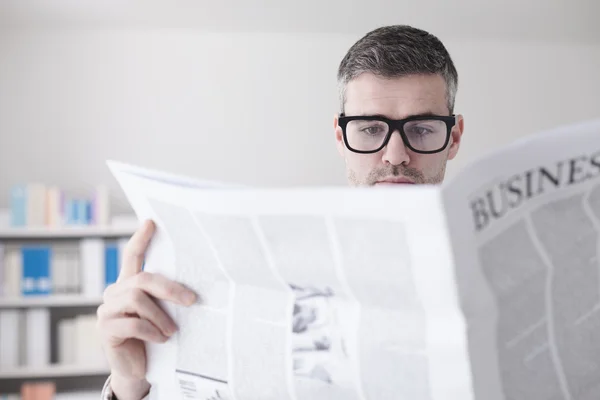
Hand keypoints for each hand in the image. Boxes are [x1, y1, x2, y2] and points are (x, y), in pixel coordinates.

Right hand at [96, 220, 196, 399]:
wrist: (138, 369)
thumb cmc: (154, 336)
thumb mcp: (162, 313)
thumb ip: (166, 297)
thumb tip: (193, 287)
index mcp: (128, 285)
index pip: (132, 256)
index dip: (141, 239)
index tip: (151, 222)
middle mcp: (114, 292)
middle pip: (142, 279)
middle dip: (170, 289)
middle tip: (192, 300)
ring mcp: (107, 310)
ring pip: (137, 300)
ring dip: (160, 317)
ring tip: (171, 330)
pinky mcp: (105, 329)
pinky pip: (133, 323)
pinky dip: (151, 331)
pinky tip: (160, 339)